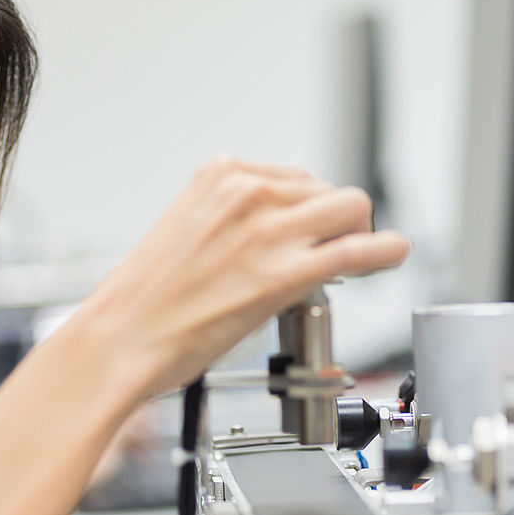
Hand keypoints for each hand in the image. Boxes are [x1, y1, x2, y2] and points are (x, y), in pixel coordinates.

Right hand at [76, 157, 409, 395]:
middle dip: (333, 221)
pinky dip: (385, 251)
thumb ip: (229, 221)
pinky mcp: (283, 274)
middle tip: (328, 251)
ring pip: (350, 210)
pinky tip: (393, 255)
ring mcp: (268, 231)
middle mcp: (247, 193)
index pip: (293, 178)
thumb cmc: (141, 301)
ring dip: (358, 233)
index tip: (307, 231)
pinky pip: (357, 251)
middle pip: (326, 191)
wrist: (120, 339)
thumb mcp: (184, 231)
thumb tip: (270, 234)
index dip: (307, 211)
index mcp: (220, 175)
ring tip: (355, 259)